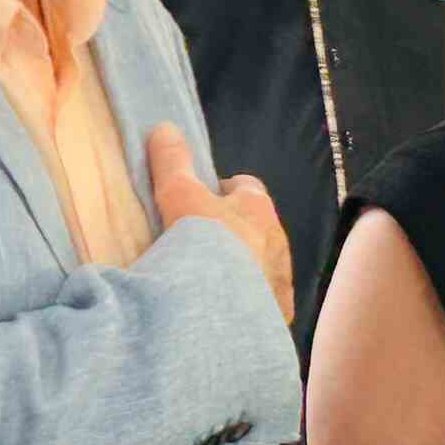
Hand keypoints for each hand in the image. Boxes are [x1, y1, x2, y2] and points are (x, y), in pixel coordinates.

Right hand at [148, 124, 293, 323]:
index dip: (225, 191)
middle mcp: (278, 243)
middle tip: (203, 245)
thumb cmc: (205, 242)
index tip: (202, 200)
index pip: (247, 188)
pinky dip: (247, 305)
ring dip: (243, 271)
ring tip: (211, 284)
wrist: (223, 309)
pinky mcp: (276, 316)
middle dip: (235, 234)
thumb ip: (173, 162)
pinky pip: (263, 305)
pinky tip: (224, 313)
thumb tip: (164, 127)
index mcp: (259, 209)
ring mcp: (280, 282)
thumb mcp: (180, 195)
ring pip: (263, 268)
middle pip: (258, 229)